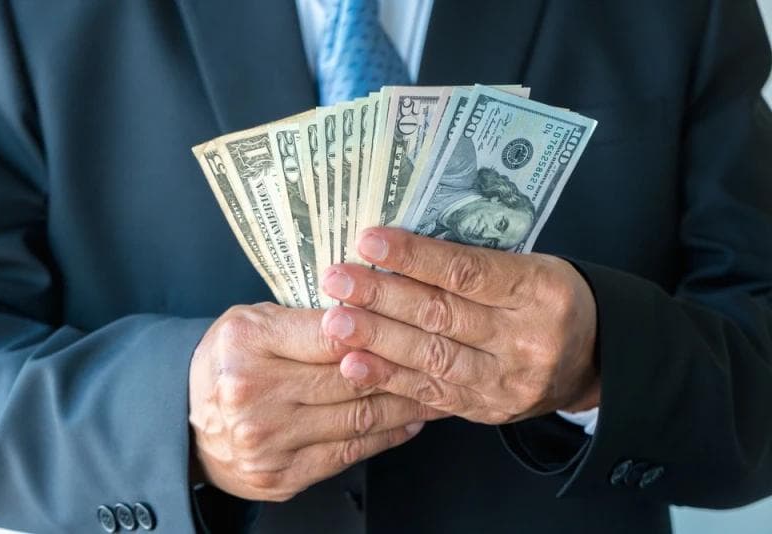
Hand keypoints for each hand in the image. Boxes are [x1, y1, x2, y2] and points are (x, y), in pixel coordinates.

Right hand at [189, 303, 442, 501]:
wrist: (189, 425)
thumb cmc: (229, 363)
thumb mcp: (253, 321)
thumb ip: (306, 317)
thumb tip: (373, 313)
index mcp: (246, 342)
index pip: (333, 332)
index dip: (382, 326)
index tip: (418, 320)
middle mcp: (254, 393)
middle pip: (351, 378)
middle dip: (406, 366)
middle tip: (444, 355)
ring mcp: (268, 441)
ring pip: (359, 418)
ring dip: (407, 403)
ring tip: (437, 387)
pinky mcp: (282, 475)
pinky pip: (350, 452)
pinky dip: (388, 436)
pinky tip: (410, 419)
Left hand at [320, 228, 599, 425]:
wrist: (594, 359)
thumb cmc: (551, 300)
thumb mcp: (530, 267)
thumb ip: (475, 263)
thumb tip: (399, 251)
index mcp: (539, 289)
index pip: (468, 272)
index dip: (415, 258)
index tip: (369, 242)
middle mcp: (526, 339)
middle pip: (444, 315)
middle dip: (383, 297)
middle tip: (338, 281)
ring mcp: (507, 382)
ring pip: (433, 357)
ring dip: (378, 339)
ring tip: (335, 322)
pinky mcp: (488, 411)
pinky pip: (432, 395)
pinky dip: (389, 380)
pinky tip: (354, 365)